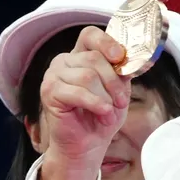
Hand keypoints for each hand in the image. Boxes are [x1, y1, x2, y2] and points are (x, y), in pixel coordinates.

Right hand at [34, 26, 129, 179]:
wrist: (88, 144)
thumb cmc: (103, 114)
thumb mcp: (120, 89)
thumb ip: (122, 72)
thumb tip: (131, 59)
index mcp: (82, 54)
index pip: (91, 35)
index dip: (107, 43)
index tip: (120, 57)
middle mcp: (65, 60)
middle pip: (94, 58)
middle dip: (113, 82)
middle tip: (121, 101)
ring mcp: (54, 75)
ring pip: (88, 76)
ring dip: (105, 96)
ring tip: (109, 111)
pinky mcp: (48, 92)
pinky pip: (77, 92)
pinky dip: (95, 104)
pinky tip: (103, 113)